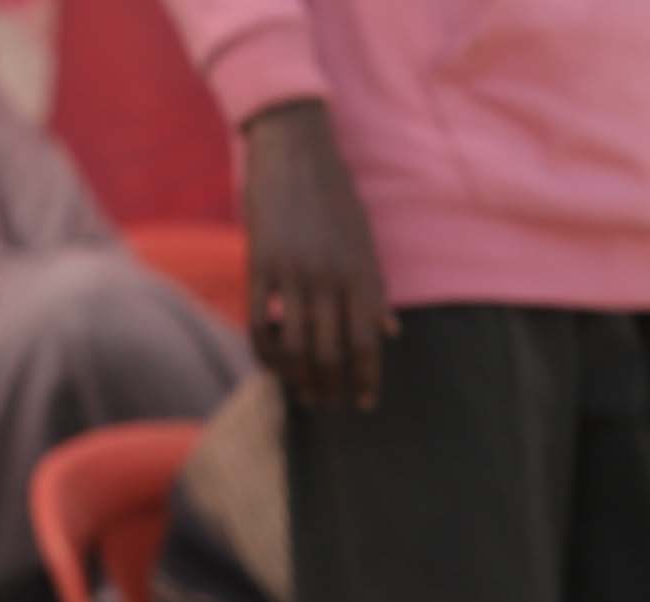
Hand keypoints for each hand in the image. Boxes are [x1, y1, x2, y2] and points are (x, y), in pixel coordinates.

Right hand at [239, 101, 391, 408]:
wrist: (295, 150)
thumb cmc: (335, 197)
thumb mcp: (364, 240)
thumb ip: (375, 289)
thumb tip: (391, 333)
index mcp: (361, 272)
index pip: (367, 344)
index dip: (366, 380)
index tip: (364, 403)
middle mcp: (330, 277)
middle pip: (331, 354)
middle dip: (332, 388)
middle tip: (329, 403)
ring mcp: (293, 273)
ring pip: (295, 348)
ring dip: (299, 379)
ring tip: (303, 392)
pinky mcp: (260, 265)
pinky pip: (258, 325)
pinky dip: (265, 354)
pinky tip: (272, 363)